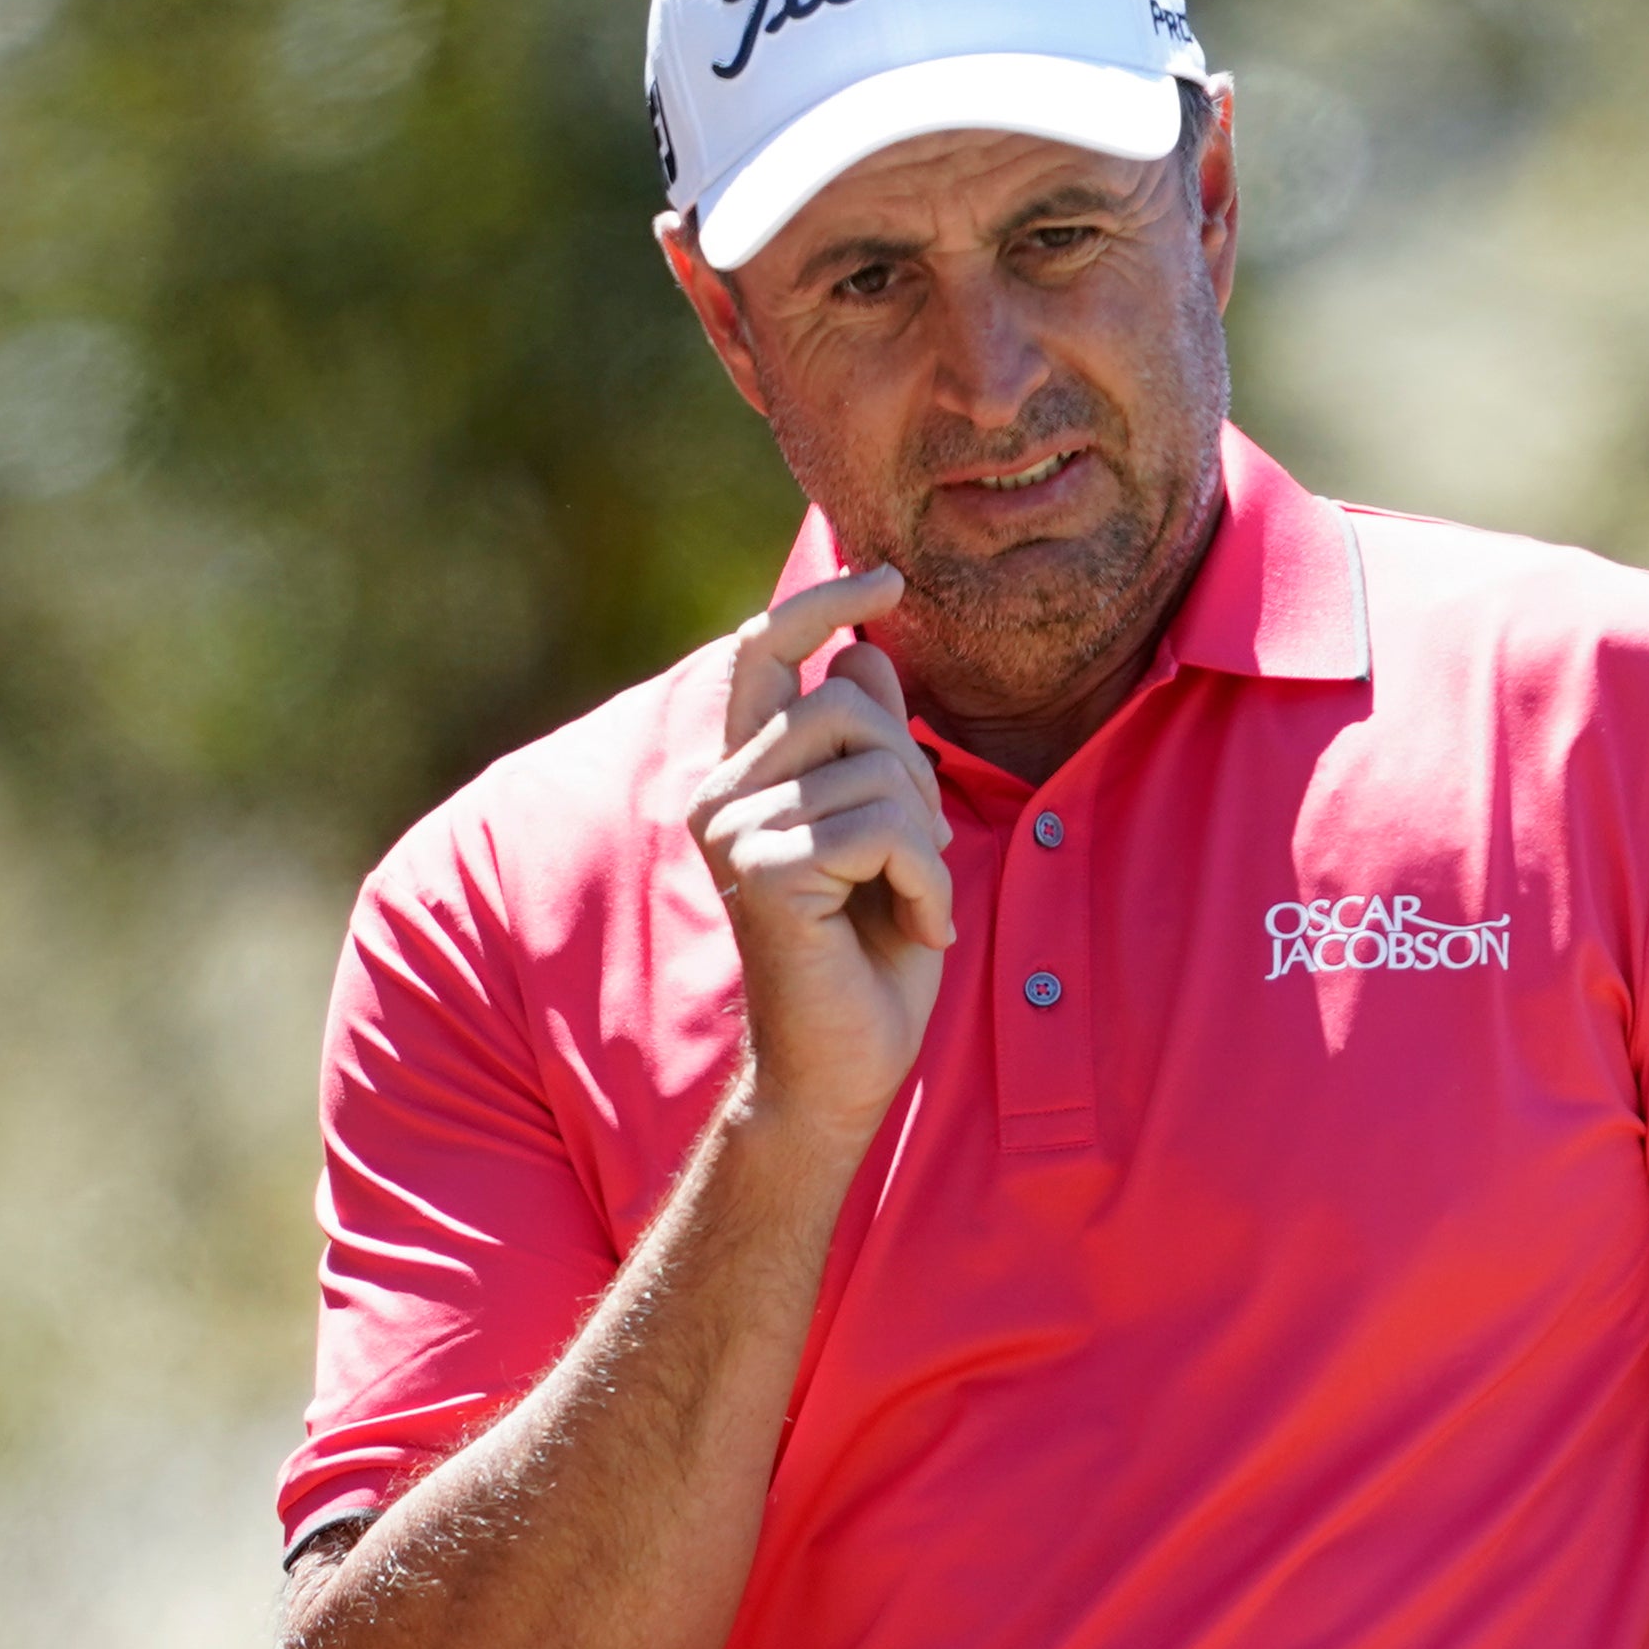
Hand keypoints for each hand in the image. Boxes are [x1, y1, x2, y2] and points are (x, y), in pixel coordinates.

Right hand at [692, 563, 957, 1139]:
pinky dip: (927, 882)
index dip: (823, 602)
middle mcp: (721, 791)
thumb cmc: (866, 955)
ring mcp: (733, 827)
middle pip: (849, 701)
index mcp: (744, 775)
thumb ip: (871, 745)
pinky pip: (882, 827)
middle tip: (920, 859)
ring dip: (927, 839)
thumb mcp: (886, 831)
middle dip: (915, 773)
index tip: (888, 581)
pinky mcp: (763, 868)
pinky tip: (916, 928)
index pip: (765, 650)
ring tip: (912, 901)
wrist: (841, 1068)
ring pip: (877, 765)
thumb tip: (864, 651)